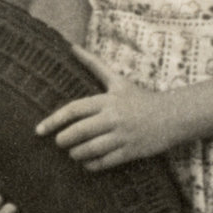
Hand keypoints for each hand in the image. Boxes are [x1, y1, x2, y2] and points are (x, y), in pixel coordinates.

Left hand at [34, 45, 184, 171]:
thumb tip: (72, 47)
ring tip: (72, 153)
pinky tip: (87, 163)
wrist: (173, 116)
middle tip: (59, 142)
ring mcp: (123, 136)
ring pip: (90, 149)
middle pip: (79, 131)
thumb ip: (94, 64)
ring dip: (76, 154)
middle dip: (64, 140)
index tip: (38, 130)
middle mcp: (114, 117)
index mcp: (108, 100)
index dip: (53, 120)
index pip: (74, 110)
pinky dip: (92, 165)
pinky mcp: (132, 151)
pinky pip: (105, 162)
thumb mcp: (118, 80)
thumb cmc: (141, 98)